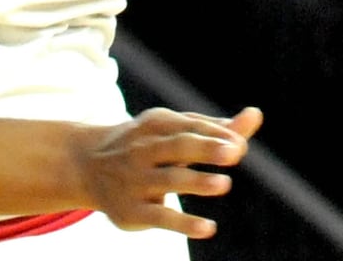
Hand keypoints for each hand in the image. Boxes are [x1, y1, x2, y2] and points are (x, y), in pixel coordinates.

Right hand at [72, 105, 260, 237]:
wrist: (87, 165)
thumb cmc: (145, 146)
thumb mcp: (172, 131)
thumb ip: (214, 127)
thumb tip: (255, 115)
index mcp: (155, 124)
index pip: (188, 126)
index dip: (214, 134)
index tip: (239, 143)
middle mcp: (143, 149)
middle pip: (177, 146)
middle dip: (205, 148)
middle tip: (235, 152)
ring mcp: (136, 180)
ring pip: (169, 179)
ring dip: (196, 181)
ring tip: (223, 184)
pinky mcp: (133, 211)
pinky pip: (160, 217)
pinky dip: (184, 222)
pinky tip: (209, 227)